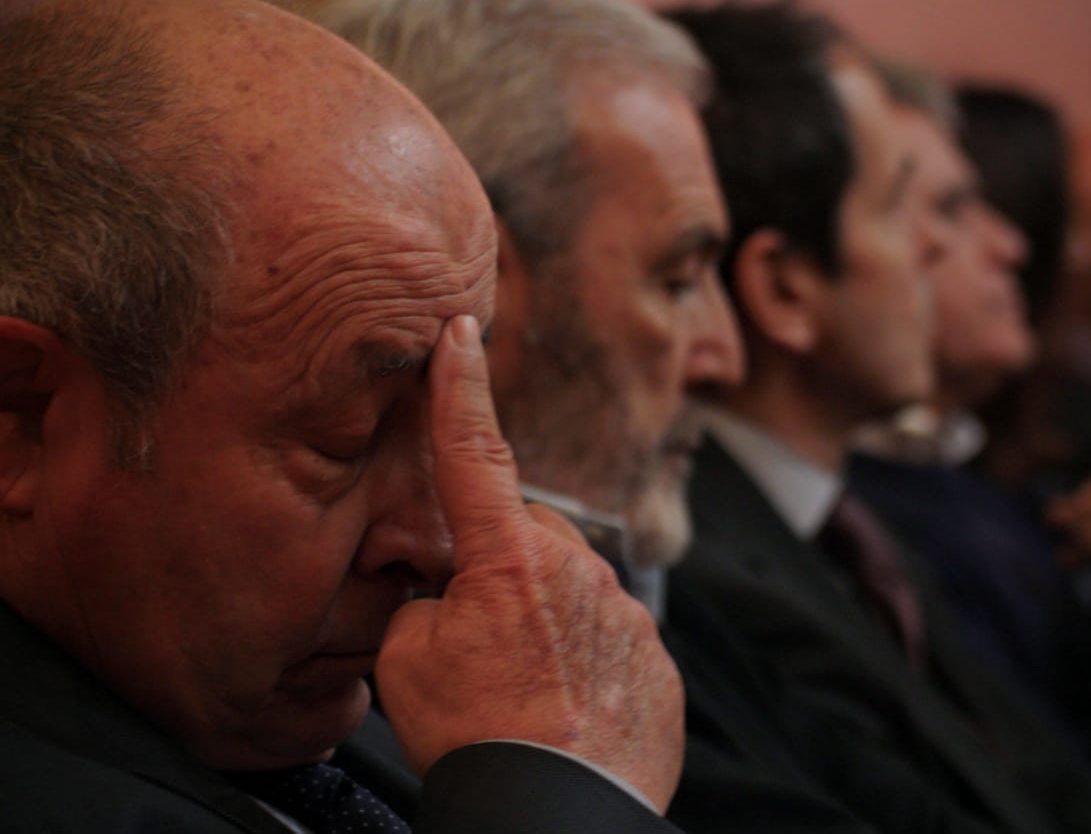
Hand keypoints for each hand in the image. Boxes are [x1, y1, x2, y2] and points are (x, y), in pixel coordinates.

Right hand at [375, 315, 683, 811]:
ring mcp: (624, 611)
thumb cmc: (478, 737)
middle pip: (526, 535)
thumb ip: (429, 601)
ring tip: (520, 686)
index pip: (474, 451)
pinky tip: (561, 703)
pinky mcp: (656, 655)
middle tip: (478, 634)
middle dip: (500, 564)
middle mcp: (576, 568)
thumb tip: (450, 595)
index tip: (459, 332)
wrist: (557, 812)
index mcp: (507, 556)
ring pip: (570, 587)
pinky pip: (609, 632)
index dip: (460, 389)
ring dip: (543, 616)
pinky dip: (583, 655)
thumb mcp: (407, 661)